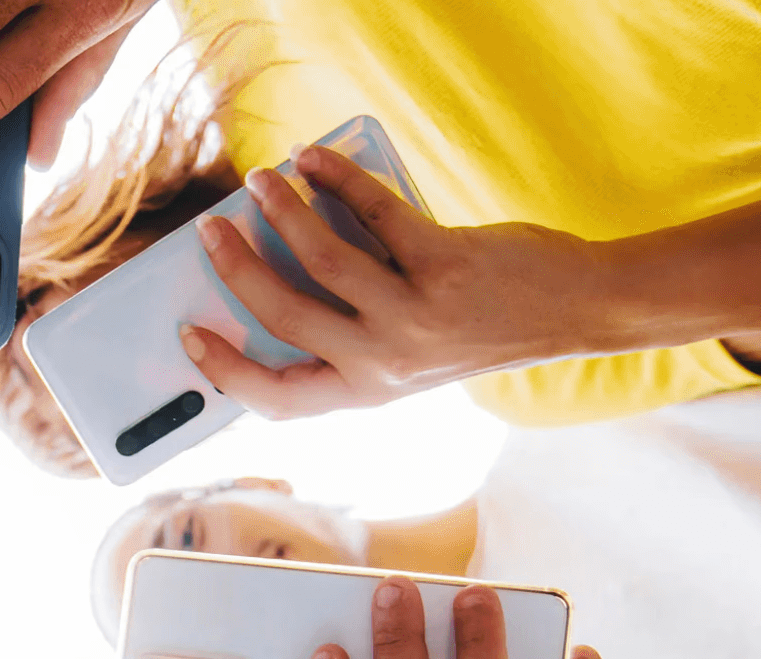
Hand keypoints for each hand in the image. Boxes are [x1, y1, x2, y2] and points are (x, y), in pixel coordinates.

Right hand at [185, 144, 620, 416]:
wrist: (570, 311)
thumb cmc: (478, 327)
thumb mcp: (408, 356)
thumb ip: (350, 332)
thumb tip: (277, 268)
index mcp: (368, 390)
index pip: (277, 399)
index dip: (224, 372)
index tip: (190, 333)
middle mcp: (385, 362)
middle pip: (284, 316)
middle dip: (236, 268)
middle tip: (210, 231)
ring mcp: (414, 316)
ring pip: (321, 262)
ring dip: (281, 213)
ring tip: (260, 181)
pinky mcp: (443, 266)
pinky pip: (373, 215)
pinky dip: (337, 179)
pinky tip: (315, 159)